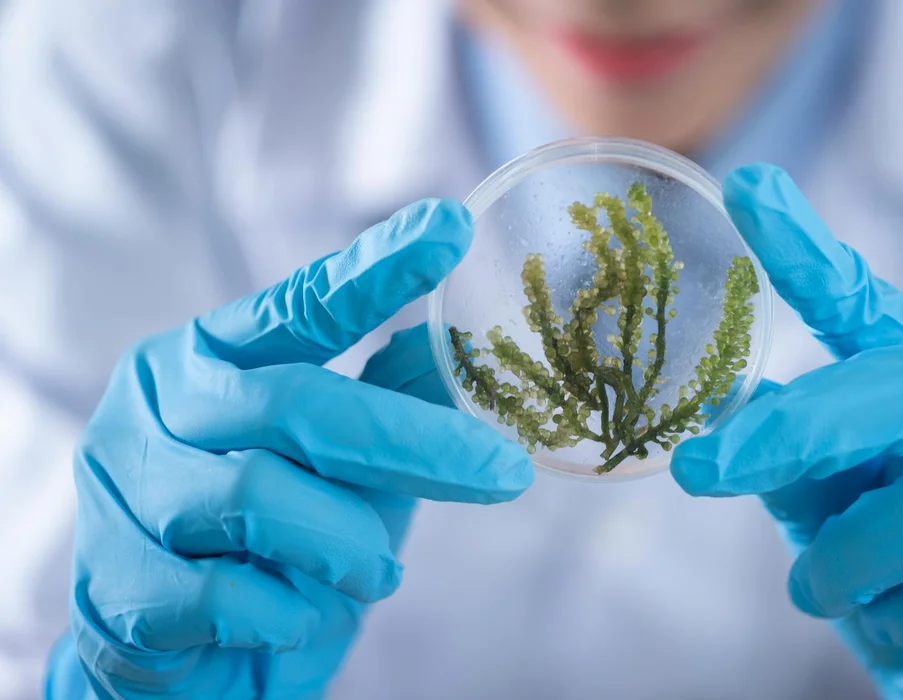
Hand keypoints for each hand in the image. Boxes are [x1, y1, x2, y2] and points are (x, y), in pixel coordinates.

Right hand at [54, 201, 533, 698]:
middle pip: (297, 403)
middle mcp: (157, 405)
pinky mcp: (119, 584)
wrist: (186, 659)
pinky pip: (233, 593)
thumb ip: (386, 401)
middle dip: (415, 442)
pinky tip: (298, 614)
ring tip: (378, 572)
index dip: (376, 269)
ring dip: (350, 545)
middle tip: (505, 471)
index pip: (300, 305)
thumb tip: (456, 343)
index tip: (452, 227)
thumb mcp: (338, 465)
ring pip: (263, 498)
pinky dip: (292, 611)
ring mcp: (126, 490)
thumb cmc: (269, 542)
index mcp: (209, 357)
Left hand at [672, 165, 902, 698]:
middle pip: (898, 388)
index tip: (747, 188)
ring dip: (845, 567)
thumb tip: (727, 408)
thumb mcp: (840, 504)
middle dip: (792, 433)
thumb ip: (798, 457)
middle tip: (700, 473)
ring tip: (819, 589)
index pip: (867, 304)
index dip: (806, 250)